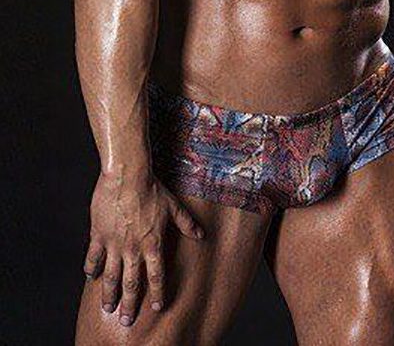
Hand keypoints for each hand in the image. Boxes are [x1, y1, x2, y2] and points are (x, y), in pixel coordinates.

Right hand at [83, 171, 204, 326]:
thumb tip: (202, 234)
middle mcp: (133, 248)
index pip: (157, 276)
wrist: (127, 175)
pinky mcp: (98, 235)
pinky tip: (90, 277)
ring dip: (109, 294)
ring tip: (108, 308)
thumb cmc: (152, 188)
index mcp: (153, 244)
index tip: (156, 308)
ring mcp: (114, 243)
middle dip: (129, 304)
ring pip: (111, 276)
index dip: (157, 294)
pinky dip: (91, 269)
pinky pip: (93, 257)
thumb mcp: (173, 206)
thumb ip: (186, 223)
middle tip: (126, 321)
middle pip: (131, 283)